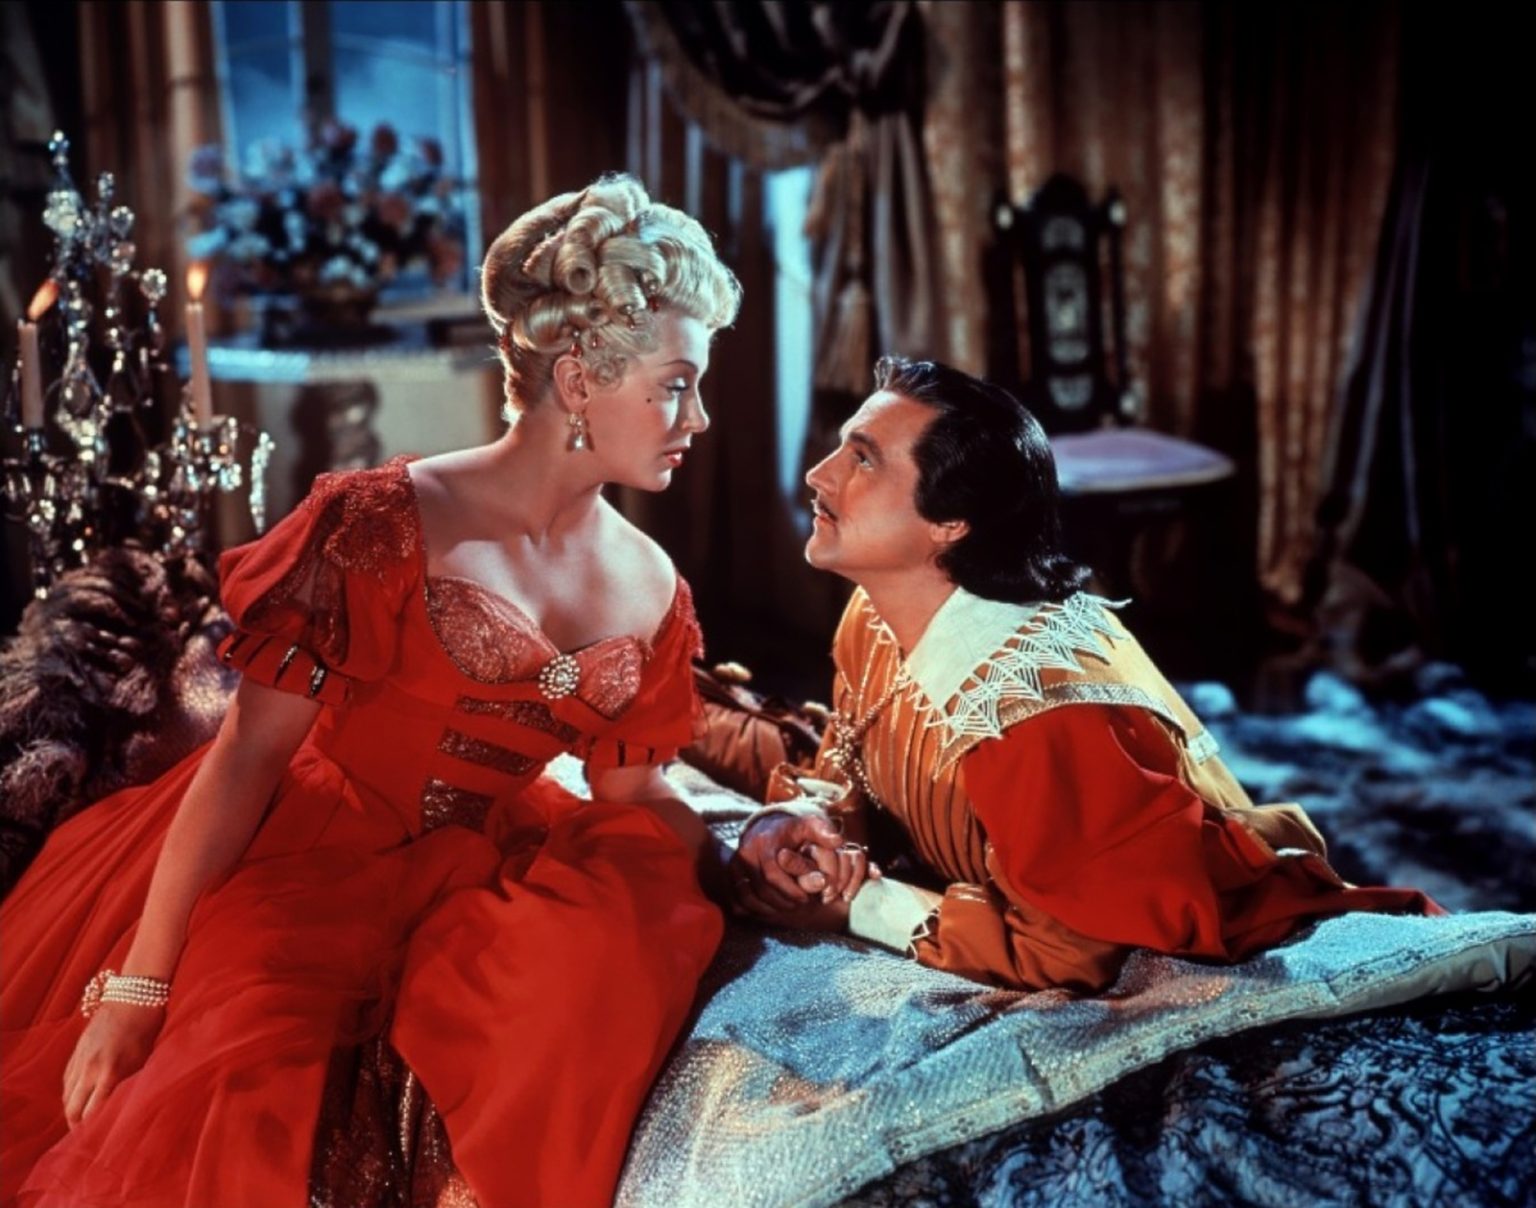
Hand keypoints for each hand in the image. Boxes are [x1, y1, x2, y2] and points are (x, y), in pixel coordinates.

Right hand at [62, 1003, 163, 1128]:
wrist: (134, 996)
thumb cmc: (147, 1029)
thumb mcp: (143, 1061)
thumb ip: (129, 1085)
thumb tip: (121, 1108)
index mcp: (109, 1073)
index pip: (92, 1113)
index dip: (93, 1130)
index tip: (98, 1141)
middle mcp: (90, 1069)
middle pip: (72, 1109)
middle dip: (77, 1125)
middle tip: (85, 1136)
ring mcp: (80, 1059)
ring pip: (66, 1095)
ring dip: (71, 1109)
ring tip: (81, 1120)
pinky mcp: (76, 1050)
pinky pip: (66, 1079)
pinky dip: (70, 1092)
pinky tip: (78, 1098)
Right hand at [729, 810, 879, 923]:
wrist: (768, 826)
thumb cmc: (794, 830)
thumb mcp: (810, 825)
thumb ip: (824, 832)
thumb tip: (837, 841)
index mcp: (765, 842)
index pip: (774, 876)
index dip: (791, 891)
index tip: (808, 896)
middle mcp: (746, 852)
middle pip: (762, 889)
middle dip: (784, 901)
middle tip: (801, 903)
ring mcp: (735, 863)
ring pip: (750, 897)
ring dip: (771, 907)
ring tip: (790, 905)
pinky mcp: (731, 873)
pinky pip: (739, 899)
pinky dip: (756, 908)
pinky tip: (773, 907)